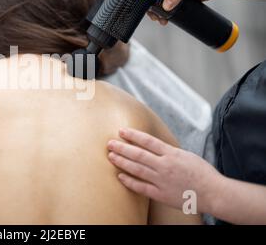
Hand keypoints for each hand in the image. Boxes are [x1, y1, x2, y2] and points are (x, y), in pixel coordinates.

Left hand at [107, 128, 222, 212]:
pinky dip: (129, 181)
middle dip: (122, 148)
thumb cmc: (202, 173)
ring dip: (122, 162)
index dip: (133, 135)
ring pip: (137, 169)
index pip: (148, 141)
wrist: (214, 193)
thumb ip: (168, 151)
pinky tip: (120, 176)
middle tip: (109, 143)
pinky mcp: (161, 194)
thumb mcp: (186, 155)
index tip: (121, 131)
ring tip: (111, 156)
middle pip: (138, 154)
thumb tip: (152, 145)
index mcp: (172, 153)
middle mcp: (165, 165)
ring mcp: (162, 180)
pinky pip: (141, 187)